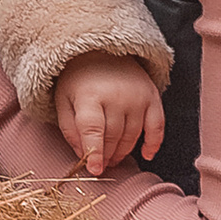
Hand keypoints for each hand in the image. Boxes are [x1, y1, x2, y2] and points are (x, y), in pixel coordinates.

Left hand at [51, 54, 164, 174]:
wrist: (102, 48)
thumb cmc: (78, 79)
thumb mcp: (63, 100)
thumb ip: (70, 130)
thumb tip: (83, 156)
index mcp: (89, 95)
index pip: (93, 129)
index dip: (94, 152)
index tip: (95, 170)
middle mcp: (116, 95)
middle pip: (113, 136)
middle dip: (106, 156)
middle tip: (101, 165)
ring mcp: (137, 96)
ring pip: (132, 135)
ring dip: (123, 152)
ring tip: (113, 158)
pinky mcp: (152, 96)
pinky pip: (157, 126)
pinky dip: (153, 143)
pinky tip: (146, 154)